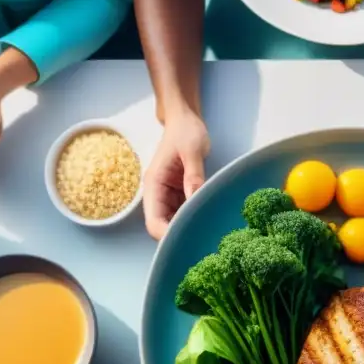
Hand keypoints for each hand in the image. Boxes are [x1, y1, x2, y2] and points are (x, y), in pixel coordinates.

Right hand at [143, 109, 210, 239]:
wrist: (185, 121)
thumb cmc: (185, 131)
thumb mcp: (192, 150)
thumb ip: (194, 175)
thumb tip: (194, 199)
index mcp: (154, 185)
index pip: (153, 221)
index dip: (167, 235)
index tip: (188, 239)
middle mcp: (158, 195)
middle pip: (162, 227)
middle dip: (179, 236)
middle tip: (204, 242)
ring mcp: (168, 197)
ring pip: (174, 223)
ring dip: (188, 229)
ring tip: (209, 235)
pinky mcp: (179, 196)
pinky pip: (184, 214)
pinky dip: (194, 219)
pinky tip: (209, 222)